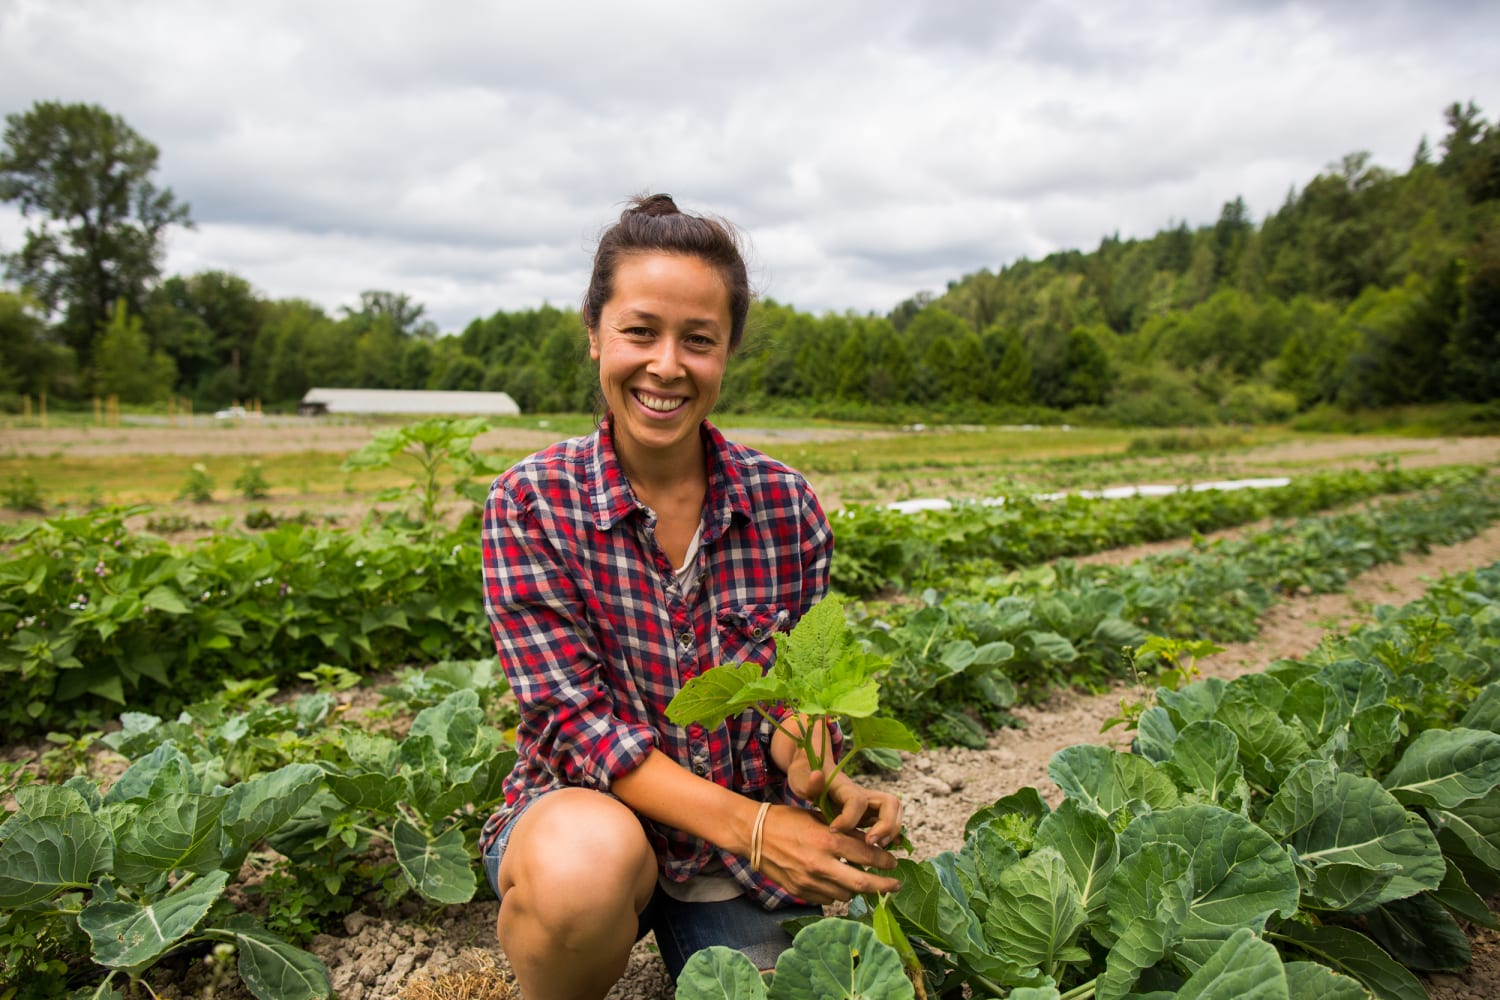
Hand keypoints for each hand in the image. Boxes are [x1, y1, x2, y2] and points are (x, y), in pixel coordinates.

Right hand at [753, 803, 902, 904]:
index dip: (884, 860)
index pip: (865, 855)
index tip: (894, 862)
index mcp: (826, 841)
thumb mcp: (818, 817)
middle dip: (883, 885)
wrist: (753, 834)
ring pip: (845, 895)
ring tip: (863, 882)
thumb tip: (869, 843)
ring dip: (857, 889)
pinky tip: (839, 884)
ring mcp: (808, 881)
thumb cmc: (786, 819)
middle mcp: (819, 864)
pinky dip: (837, 893)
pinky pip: (827, 899)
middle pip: (861, 883)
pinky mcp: (799, 892)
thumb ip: (843, 833)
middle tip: (895, 885)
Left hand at [784, 747, 904, 849]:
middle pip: (891, 803)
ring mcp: (868, 804)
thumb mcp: (801, 778)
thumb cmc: (805, 775)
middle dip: (886, 826)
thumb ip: (809, 782)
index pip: (858, 801)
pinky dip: (890, 836)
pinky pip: (887, 824)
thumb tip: (817, 775)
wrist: (811, 769)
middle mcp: (863, 794)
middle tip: (869, 842)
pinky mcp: (868, 815)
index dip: (849, 818)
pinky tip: (882, 850)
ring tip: (876, 848)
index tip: (834, 829)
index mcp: (846, 788)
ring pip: (894, 813)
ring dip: (891, 832)